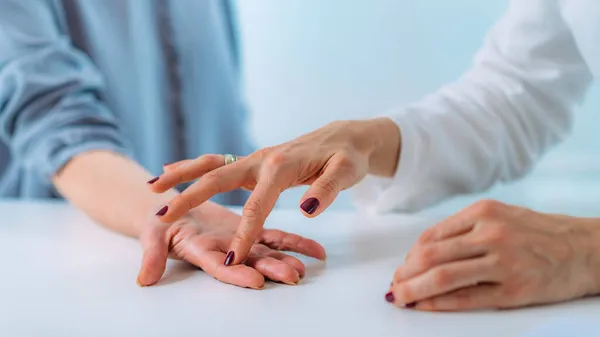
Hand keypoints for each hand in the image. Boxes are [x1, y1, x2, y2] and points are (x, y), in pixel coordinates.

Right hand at [136, 204, 325, 287]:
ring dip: (287, 258)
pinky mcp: (250, 228)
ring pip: (267, 250)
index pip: (220, 265)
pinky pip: (276, 236)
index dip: (236, 272)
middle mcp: (224, 249)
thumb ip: (152, 253)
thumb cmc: (158, 220)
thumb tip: (144, 280)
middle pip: (250, 260)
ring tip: (308, 267)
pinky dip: (295, 243)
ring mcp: (239, 240)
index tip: (255, 281)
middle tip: (293, 277)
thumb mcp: (150, 233)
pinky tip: (316, 252)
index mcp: (201, 249)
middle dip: (271, 269)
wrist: (170, 206)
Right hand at [148, 118, 399, 264]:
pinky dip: (194, 169)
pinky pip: (220, 167)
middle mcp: (262, 161)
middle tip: (161, 216)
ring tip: (153, 186)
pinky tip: (173, 172)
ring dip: (183, 177)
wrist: (346, 135)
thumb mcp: (346, 171)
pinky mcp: (257, 165)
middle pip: (218, 179)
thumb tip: (308, 211)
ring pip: (213, 168)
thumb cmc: (348, 155)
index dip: (245, 235)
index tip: (232, 260)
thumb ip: (327, 190)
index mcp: (281, 166)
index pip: (257, 206)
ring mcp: (256, 161)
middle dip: (188, 197)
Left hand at [386, 200, 599, 310]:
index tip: (402, 268)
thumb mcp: (502, 216)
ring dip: (414, 289)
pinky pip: (466, 298)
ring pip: (443, 276)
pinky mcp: (514, 290)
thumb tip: (424, 252)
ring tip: (401, 298)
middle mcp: (491, 233)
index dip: (410, 255)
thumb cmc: (540, 233)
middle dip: (405, 273)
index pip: (432, 235)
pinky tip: (425, 306)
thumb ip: (465, 230)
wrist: (587, 249)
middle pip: (431, 255)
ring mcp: (503, 262)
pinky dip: (440, 304)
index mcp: (484, 211)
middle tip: (394, 286)